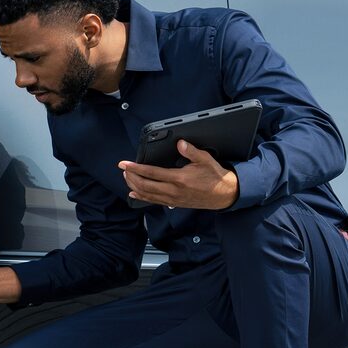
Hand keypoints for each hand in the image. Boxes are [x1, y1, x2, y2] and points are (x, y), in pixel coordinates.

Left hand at [118, 139, 238, 209]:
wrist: (223, 194)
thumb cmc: (214, 176)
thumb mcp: (205, 160)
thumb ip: (191, 151)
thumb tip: (180, 143)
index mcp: (180, 178)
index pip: (151, 173)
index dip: (135, 168)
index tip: (124, 164)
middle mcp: (174, 191)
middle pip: (145, 185)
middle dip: (131, 177)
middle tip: (124, 169)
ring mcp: (173, 199)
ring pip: (147, 194)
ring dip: (134, 186)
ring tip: (126, 177)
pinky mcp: (174, 203)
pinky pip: (154, 201)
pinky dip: (141, 197)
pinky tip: (134, 193)